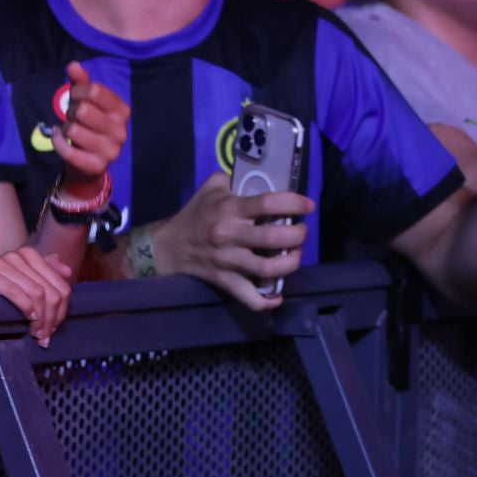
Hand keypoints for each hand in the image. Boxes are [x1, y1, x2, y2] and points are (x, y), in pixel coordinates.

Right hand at [0, 247, 73, 345]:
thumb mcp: (23, 286)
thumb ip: (44, 275)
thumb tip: (66, 271)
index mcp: (28, 255)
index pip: (59, 284)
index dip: (61, 310)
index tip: (53, 328)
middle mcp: (14, 255)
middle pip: (50, 290)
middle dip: (51, 318)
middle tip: (45, 336)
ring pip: (36, 292)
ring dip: (40, 318)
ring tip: (36, 333)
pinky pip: (14, 291)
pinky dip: (25, 307)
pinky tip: (26, 319)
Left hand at [52, 61, 127, 186]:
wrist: (89, 161)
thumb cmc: (88, 124)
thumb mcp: (85, 101)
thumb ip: (81, 82)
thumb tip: (73, 64)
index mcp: (122, 110)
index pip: (95, 90)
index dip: (78, 91)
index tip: (75, 97)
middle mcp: (121, 130)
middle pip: (83, 110)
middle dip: (71, 112)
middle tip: (73, 118)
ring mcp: (112, 150)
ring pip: (73, 130)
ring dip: (65, 128)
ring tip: (71, 130)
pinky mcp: (97, 166)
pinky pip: (67, 150)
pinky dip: (58, 142)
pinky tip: (60, 139)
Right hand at [150, 173, 313, 310]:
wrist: (169, 246)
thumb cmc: (195, 214)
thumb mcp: (211, 188)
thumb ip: (233, 179)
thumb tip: (259, 175)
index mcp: (228, 208)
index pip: (268, 203)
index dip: (294, 204)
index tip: (308, 206)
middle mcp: (230, 234)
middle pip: (275, 238)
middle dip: (298, 235)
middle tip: (301, 232)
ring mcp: (228, 260)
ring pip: (269, 268)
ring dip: (291, 263)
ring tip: (294, 255)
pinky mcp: (225, 280)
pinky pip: (250, 297)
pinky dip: (268, 301)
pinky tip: (277, 295)